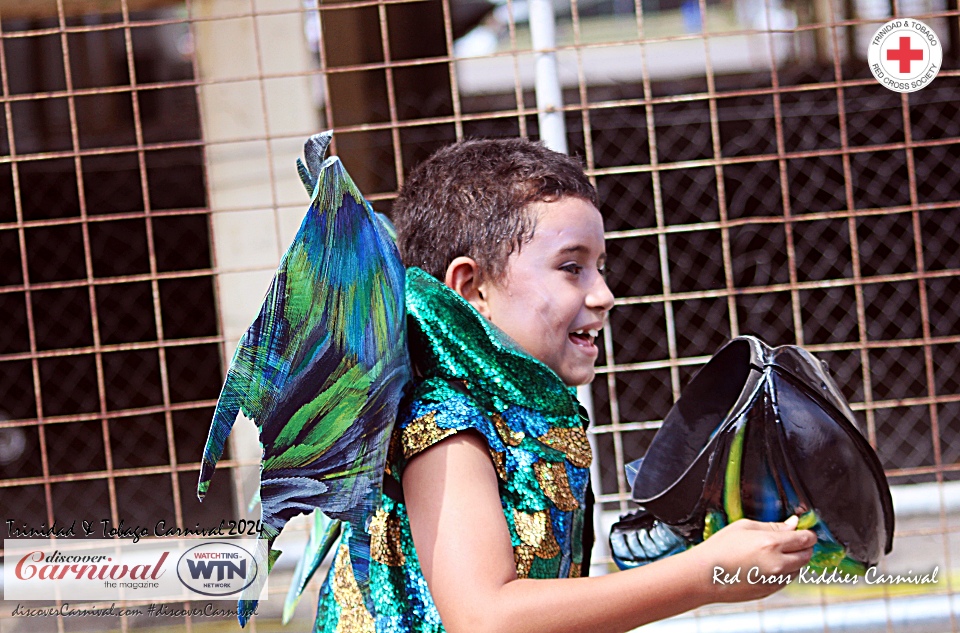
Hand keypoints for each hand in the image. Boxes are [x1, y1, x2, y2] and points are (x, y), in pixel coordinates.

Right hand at [689, 515, 816, 602]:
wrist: (704, 575)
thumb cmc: (719, 548)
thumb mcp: (744, 527)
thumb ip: (773, 526)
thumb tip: (793, 524)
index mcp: (771, 544)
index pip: (805, 539)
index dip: (808, 533)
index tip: (805, 531)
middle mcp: (777, 564)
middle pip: (807, 555)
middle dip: (803, 546)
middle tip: (791, 540)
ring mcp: (775, 580)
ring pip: (798, 569)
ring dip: (793, 560)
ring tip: (772, 553)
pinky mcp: (770, 591)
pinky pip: (786, 580)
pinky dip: (783, 571)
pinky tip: (764, 565)